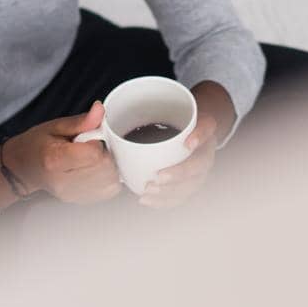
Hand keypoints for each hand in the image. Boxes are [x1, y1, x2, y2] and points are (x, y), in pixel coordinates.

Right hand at [4, 101, 120, 203]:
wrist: (23, 169)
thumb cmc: (37, 146)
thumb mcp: (55, 126)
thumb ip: (81, 121)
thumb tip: (100, 111)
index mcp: (54, 160)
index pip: (94, 154)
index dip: (99, 141)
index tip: (89, 137)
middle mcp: (64, 182)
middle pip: (105, 168)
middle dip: (105, 153)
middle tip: (90, 147)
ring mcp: (73, 195)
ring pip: (111, 181)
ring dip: (108, 166)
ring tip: (91, 158)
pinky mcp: (81, 200)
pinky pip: (109, 190)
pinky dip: (107, 177)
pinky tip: (94, 169)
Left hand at [140, 82, 234, 208]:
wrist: (193, 131)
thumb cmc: (174, 119)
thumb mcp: (167, 106)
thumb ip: (142, 106)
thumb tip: (100, 108)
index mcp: (204, 126)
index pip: (207, 128)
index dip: (199, 136)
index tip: (187, 143)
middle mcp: (206, 148)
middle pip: (200, 164)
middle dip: (180, 173)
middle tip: (159, 176)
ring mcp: (201, 168)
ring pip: (191, 184)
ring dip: (171, 191)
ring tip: (149, 190)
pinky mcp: (192, 182)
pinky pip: (182, 195)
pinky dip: (165, 200)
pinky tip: (147, 200)